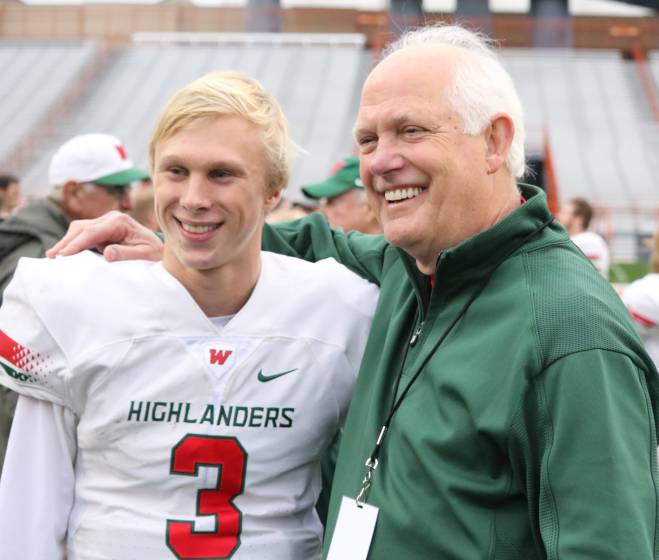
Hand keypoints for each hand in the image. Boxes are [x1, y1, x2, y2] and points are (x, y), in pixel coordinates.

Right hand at [46, 211, 163, 261]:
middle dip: (66, 242)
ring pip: (79, 229)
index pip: (92, 232)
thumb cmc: (154, 253)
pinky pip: (83, 235)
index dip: (76, 244)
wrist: (160, 249)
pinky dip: (73, 243)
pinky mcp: (102, 230)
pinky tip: (63, 254)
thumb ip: (126, 254)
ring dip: (67, 242)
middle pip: (81, 228)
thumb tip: (106, 252)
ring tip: (53, 257)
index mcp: (120, 222)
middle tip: (52, 257)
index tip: (63, 256)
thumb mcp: (145, 256)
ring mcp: (105, 223)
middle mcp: (110, 218)